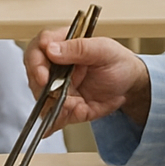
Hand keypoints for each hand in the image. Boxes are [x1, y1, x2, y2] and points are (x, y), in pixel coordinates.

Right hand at [23, 27, 149, 129]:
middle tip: (57, 95)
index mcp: (62, 44)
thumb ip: (78, 48)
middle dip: (42, 88)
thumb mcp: (104, 50)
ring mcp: (57, 86)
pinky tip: (63, 120)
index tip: (43, 75)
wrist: (129, 85)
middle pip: (34, 75)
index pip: (38, 48)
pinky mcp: (63, 105)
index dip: (36, 62)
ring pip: (41, 98)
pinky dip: (56, 121)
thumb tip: (50, 49)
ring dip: (53, 105)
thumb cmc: (118, 62)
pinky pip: (53, 116)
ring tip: (73, 107)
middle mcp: (54, 65)